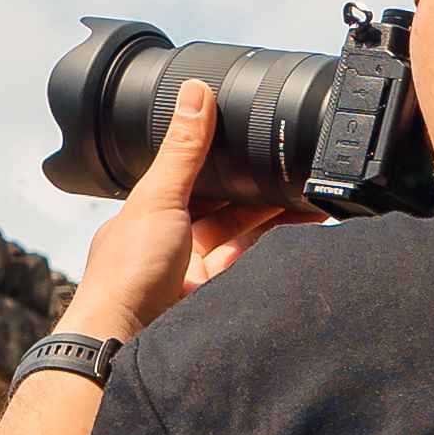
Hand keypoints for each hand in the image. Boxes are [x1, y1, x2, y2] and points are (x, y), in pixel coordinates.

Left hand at [62, 76, 315, 346]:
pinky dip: (271, 253)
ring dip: (271, 220)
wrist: (125, 341)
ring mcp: (192, 270)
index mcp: (150, 210)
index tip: (258, 140)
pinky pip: (249, 268)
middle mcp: (171, 239)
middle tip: (296, 172)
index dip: (225, 159)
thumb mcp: (158, 198)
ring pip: (241, 236)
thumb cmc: (126, 272)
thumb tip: (195, 92)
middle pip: (223, 206)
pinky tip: (294, 239)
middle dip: (258, 191)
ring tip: (308, 201)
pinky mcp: (213, 298)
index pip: (193, 175)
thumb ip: (183, 149)